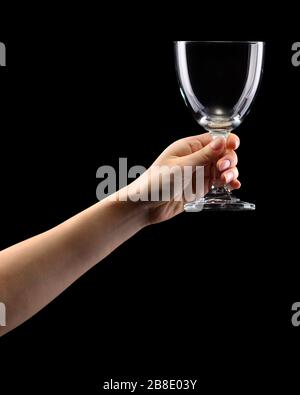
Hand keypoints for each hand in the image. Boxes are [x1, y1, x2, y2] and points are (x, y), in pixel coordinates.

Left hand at [121, 133, 239, 224]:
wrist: (145, 206)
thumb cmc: (156, 183)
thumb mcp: (181, 168)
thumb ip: (203, 156)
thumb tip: (222, 141)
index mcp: (189, 147)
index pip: (214, 139)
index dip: (227, 141)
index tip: (234, 146)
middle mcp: (196, 158)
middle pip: (223, 153)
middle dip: (229, 160)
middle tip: (223, 169)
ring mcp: (199, 172)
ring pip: (223, 168)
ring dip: (230, 172)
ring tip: (226, 181)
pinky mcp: (201, 187)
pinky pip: (219, 182)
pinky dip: (228, 183)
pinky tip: (233, 186)